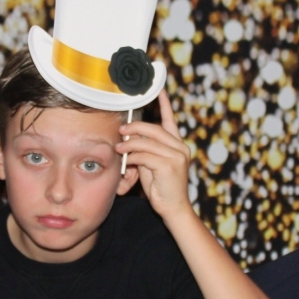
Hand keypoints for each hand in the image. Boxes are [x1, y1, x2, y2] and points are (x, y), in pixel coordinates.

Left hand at [117, 90, 191, 220]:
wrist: (174, 208)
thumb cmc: (161, 187)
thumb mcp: (152, 164)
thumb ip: (145, 150)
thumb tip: (128, 138)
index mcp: (178, 145)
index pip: (170, 121)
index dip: (164, 105)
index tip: (159, 90)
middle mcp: (180, 148)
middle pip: (154, 129)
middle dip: (135, 127)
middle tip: (121, 130)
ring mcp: (177, 156)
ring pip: (147, 142)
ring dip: (129, 144)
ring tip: (119, 147)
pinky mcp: (169, 166)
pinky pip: (145, 155)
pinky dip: (133, 156)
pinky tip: (126, 160)